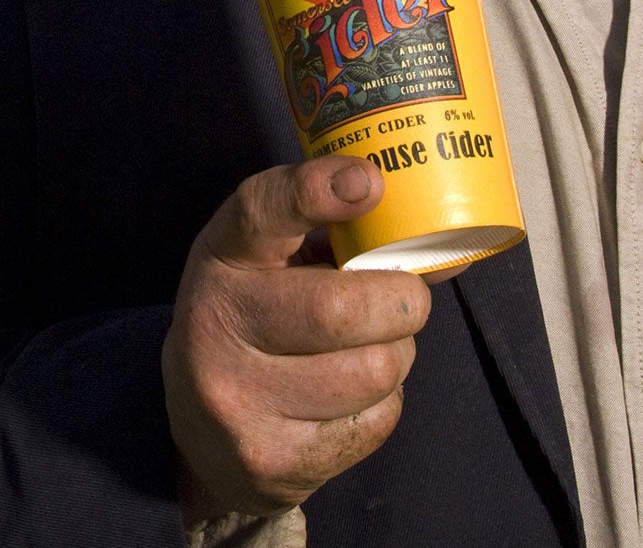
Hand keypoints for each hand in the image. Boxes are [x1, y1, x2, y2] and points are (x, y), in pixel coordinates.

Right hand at [160, 156, 430, 525]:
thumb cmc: (256, 323)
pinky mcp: (272, 459)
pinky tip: (346, 398)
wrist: (203, 436)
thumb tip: (440, 253)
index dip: (314, 192)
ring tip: (366, 351)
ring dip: (395, 356)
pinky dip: (382, 405)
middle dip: (399, 301)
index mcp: (220, 259)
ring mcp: (238, 399)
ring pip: (375, 369)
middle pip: (344, 307)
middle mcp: (216, 325)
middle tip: (401, 301)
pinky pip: (375, 422)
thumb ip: (334, 235)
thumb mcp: (267, 264)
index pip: (260, 212)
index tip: (368, 182)